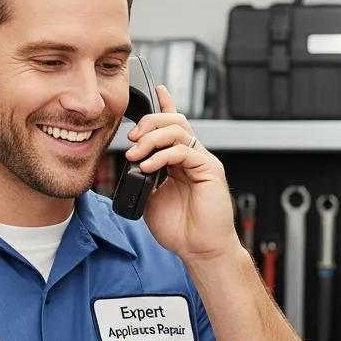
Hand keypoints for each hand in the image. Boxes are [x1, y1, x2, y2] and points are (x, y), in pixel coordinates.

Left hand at [125, 86, 242, 264]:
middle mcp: (193, 157)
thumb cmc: (181, 230)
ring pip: (179, 129)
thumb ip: (143, 177)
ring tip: (137, 155)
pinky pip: (184, 150)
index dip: (164, 105)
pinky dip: (163, 155)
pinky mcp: (209, 170)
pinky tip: (149, 166)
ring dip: (152, 138)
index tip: (154, 90)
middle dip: (149, 123)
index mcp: (179, 162)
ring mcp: (202, 161)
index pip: (173, 126)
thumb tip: (130, 163)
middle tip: (132, 140)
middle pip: (174, 120)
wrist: (200, 249)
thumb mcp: (151, 199)